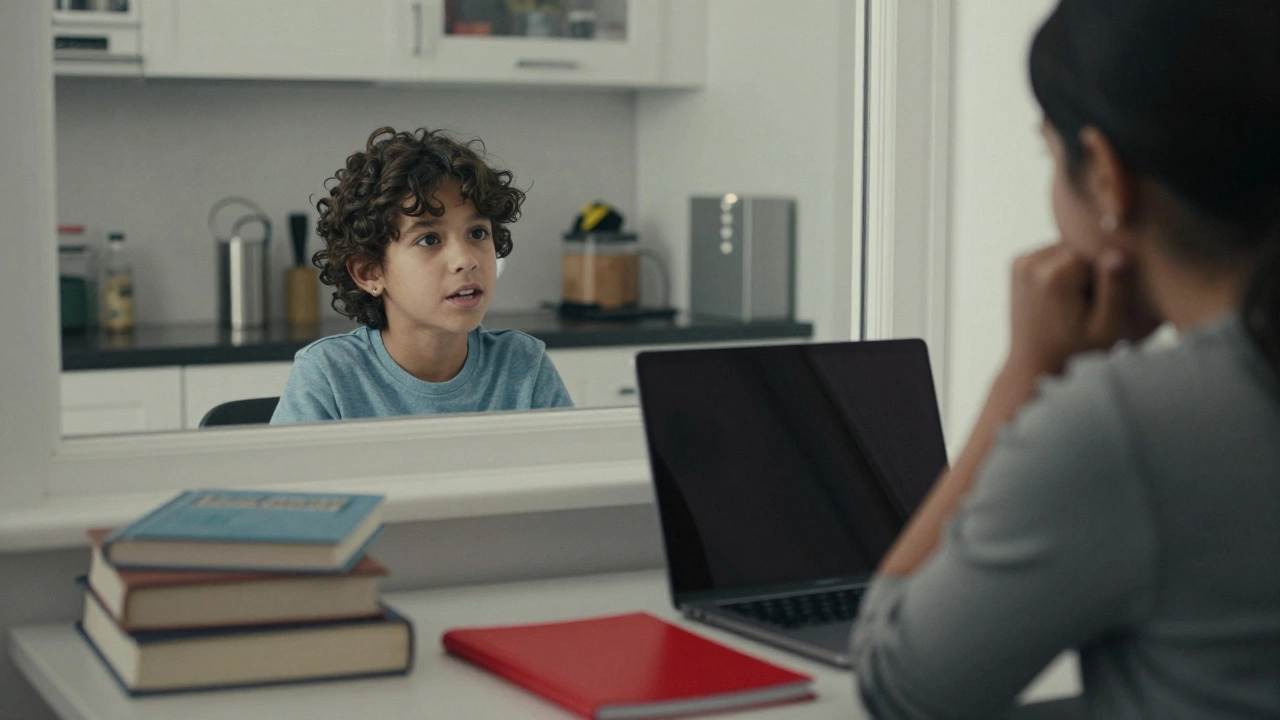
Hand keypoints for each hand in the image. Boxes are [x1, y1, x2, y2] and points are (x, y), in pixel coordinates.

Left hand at [1007, 242, 1156, 377]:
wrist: (1035, 364)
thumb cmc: (1076, 352)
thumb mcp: (1106, 328)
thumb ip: (1115, 291)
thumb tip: (1118, 254)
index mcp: (1056, 275)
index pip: (1098, 252)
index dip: (1106, 276)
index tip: (1098, 302)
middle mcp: (1033, 262)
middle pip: (1080, 247)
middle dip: (1089, 269)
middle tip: (1085, 303)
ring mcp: (1021, 261)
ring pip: (1067, 248)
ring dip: (1076, 267)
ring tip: (1073, 301)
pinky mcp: (1018, 263)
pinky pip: (1053, 254)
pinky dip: (1061, 268)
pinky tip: (1061, 294)